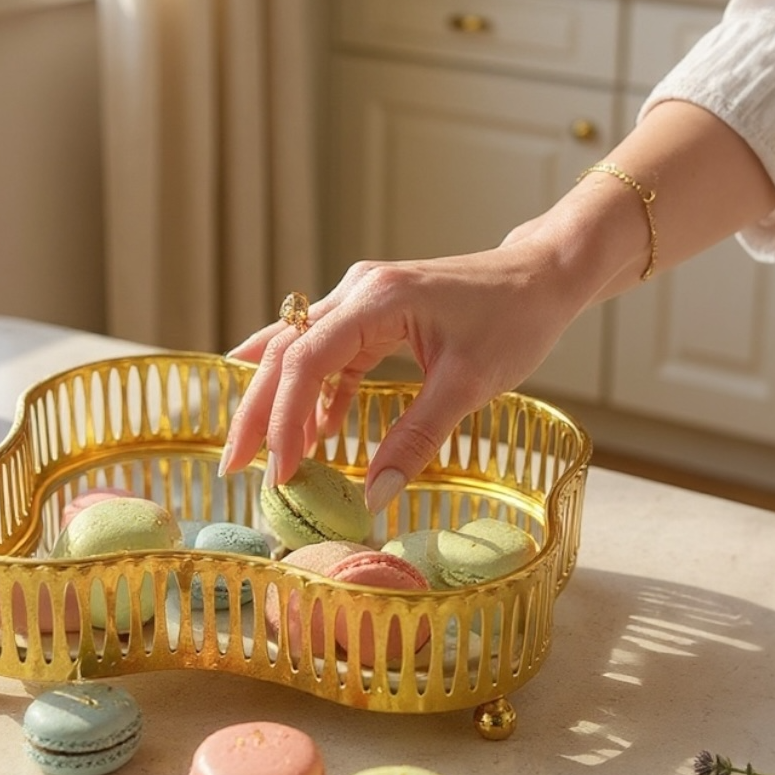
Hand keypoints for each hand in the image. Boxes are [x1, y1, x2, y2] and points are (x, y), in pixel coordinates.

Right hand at [219, 233, 583, 512]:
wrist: (542, 276)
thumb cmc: (515, 319)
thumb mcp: (469, 385)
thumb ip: (417, 439)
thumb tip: (374, 497)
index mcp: (377, 299)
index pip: (306, 360)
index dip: (284, 419)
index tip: (278, 471)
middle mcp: (357, 290)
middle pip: (286, 352)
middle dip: (256, 411)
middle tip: (232, 465)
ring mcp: (363, 299)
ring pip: (301, 354)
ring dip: (280, 404)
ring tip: (261, 457)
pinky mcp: (374, 315)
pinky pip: (330, 356)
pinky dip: (318, 395)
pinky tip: (314, 436)